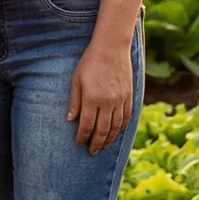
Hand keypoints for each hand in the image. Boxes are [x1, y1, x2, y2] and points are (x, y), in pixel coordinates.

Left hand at [66, 34, 134, 154]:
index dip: (82, 137)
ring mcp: (120, 100)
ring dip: (109, 139)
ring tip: (103, 147)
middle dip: (96, 143)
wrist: (111, 47)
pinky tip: (116, 133)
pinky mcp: (129, 96)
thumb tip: (70, 120)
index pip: (86, 125)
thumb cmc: (90, 62)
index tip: (79, 144)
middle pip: (102, 130)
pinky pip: (126, 117)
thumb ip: (74, 101)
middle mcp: (107, 102)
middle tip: (92, 152)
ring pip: (115, 127)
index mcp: (91, 98)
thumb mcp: (76, 79)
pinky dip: (121, 128)